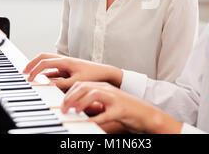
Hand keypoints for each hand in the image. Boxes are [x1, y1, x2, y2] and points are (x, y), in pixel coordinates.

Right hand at [22, 53, 122, 90]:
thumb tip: (49, 84)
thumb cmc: (93, 75)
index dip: (35, 69)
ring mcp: (66, 64)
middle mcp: (64, 60)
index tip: (28, 78)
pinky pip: (54, 69)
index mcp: (65, 61)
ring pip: (48, 61)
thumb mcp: (78, 81)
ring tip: (30, 73)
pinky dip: (46, 72)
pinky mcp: (68, 69)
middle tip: (24, 71)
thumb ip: (63, 84)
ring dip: (38, 66)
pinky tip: (43, 78)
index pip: (45, 62)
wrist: (105, 72)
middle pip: (44, 57)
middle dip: (32, 63)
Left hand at [61, 81, 183, 133]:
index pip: (82, 84)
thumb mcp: (107, 105)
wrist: (147, 114)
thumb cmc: (125, 111)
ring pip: (94, 94)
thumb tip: (76, 108)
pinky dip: (95, 118)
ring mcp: (115, 99)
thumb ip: (93, 104)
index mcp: (103, 87)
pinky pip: (106, 114)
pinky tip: (87, 123)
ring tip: (73, 112)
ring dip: (81, 102)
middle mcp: (108, 90)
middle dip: (71, 96)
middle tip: (63, 108)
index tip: (61, 102)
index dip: (69, 92)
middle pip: (85, 86)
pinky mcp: (121, 110)